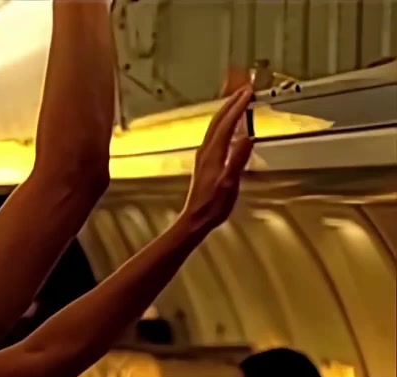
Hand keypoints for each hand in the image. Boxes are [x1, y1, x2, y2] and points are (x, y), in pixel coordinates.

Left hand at [181, 86, 254, 232]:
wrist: (196, 218)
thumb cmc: (213, 204)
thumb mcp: (230, 183)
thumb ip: (238, 159)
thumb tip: (248, 138)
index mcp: (213, 153)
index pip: (227, 123)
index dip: (238, 106)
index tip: (248, 92)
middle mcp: (206, 151)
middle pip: (218, 120)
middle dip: (231, 102)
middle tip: (244, 89)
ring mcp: (203, 155)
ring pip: (215, 126)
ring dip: (227, 111)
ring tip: (238, 100)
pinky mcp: (204, 161)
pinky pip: (215, 135)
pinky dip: (224, 124)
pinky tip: (229, 126)